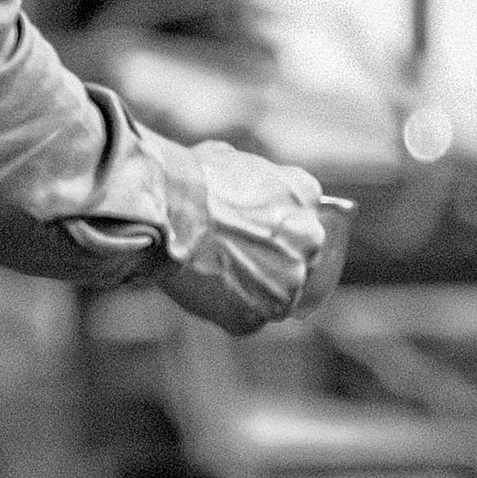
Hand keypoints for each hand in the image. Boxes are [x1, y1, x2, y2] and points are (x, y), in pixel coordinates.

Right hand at [154, 142, 336, 336]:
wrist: (167, 206)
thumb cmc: (188, 178)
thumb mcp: (230, 158)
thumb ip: (249, 177)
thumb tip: (234, 176)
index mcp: (305, 195)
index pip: (302, 220)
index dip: (275, 228)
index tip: (250, 233)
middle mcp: (309, 238)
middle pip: (296, 260)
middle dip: (269, 261)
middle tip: (229, 257)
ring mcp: (288, 280)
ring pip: (275, 294)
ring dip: (251, 290)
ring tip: (212, 273)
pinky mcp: (261, 312)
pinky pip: (249, 319)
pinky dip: (229, 312)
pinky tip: (205, 290)